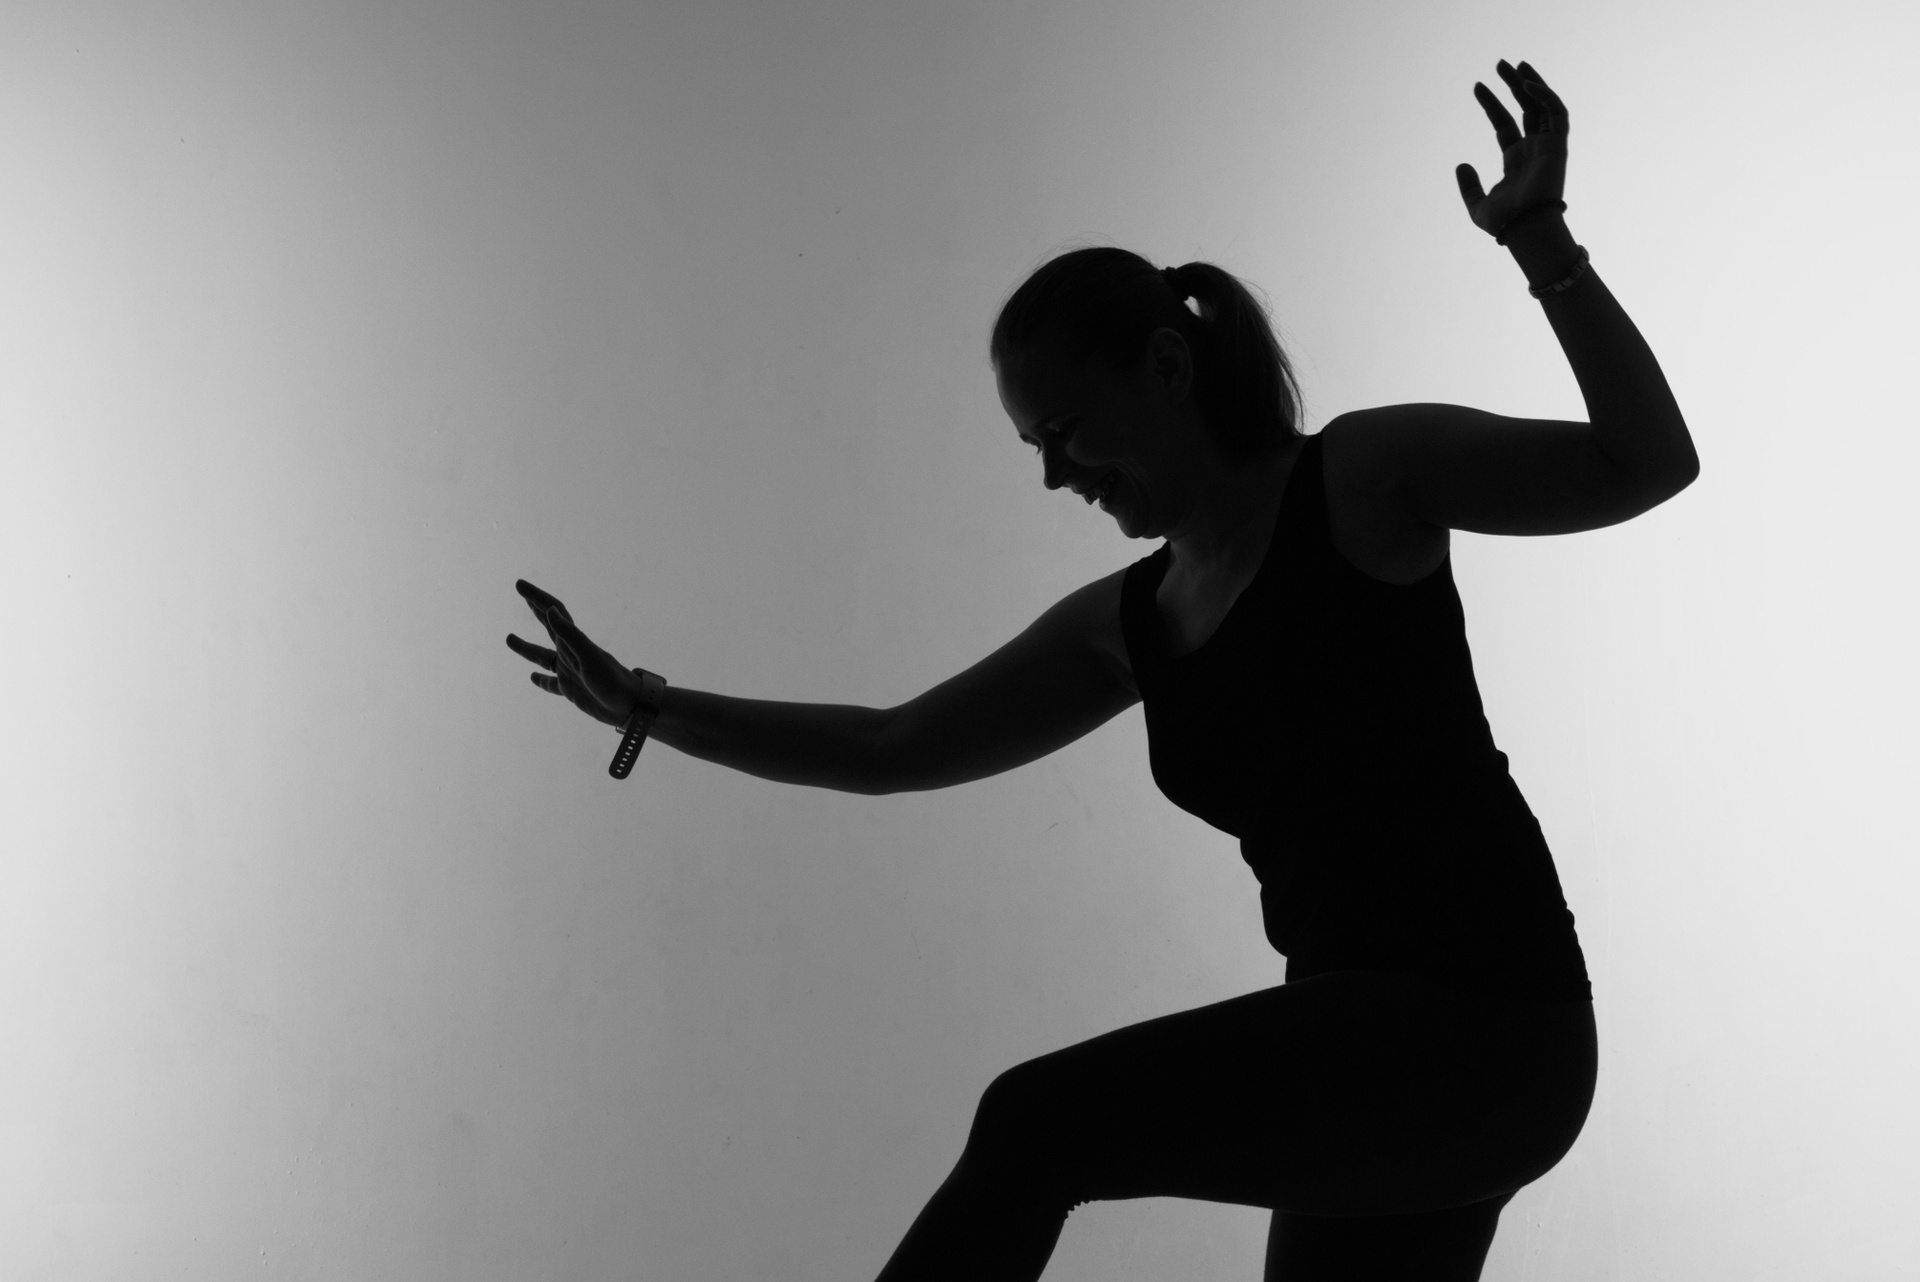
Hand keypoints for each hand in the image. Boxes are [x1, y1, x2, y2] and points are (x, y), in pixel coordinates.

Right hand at [507, 579, 642, 728]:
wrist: (629, 706)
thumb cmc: (611, 680)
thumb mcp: (589, 657)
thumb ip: (570, 635)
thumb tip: (551, 610)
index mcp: (573, 642)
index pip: (552, 612)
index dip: (536, 597)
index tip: (519, 585)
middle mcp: (570, 653)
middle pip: (548, 626)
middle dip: (534, 608)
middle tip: (521, 591)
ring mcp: (570, 671)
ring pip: (542, 657)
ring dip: (526, 648)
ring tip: (508, 638)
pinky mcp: (571, 690)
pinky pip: (551, 683)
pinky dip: (541, 680)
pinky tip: (533, 678)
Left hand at [1455, 59, 1569, 238]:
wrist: (1524, 229)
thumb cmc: (1504, 223)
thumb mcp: (1478, 205)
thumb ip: (1469, 187)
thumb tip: (1461, 165)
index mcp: (1515, 160)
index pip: (1504, 124)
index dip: (1492, 105)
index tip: (1476, 87)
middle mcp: (1533, 150)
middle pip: (1525, 109)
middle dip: (1513, 85)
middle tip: (1499, 64)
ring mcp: (1548, 146)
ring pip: (1542, 105)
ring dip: (1529, 83)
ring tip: (1512, 64)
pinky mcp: (1559, 145)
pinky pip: (1557, 113)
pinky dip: (1544, 96)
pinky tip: (1526, 84)